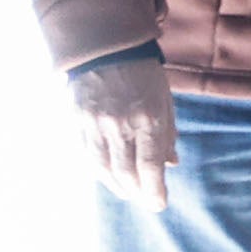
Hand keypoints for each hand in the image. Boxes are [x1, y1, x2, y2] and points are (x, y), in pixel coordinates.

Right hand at [74, 51, 176, 207]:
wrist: (106, 46)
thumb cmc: (142, 74)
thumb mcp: (164, 100)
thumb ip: (167, 133)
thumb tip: (171, 164)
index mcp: (147, 117)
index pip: (150, 165)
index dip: (155, 190)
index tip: (159, 204)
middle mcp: (120, 124)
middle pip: (126, 172)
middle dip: (138, 192)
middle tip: (145, 201)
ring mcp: (96, 124)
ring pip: (104, 168)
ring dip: (117, 186)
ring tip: (128, 192)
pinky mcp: (79, 121)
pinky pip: (89, 155)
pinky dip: (100, 171)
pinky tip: (108, 176)